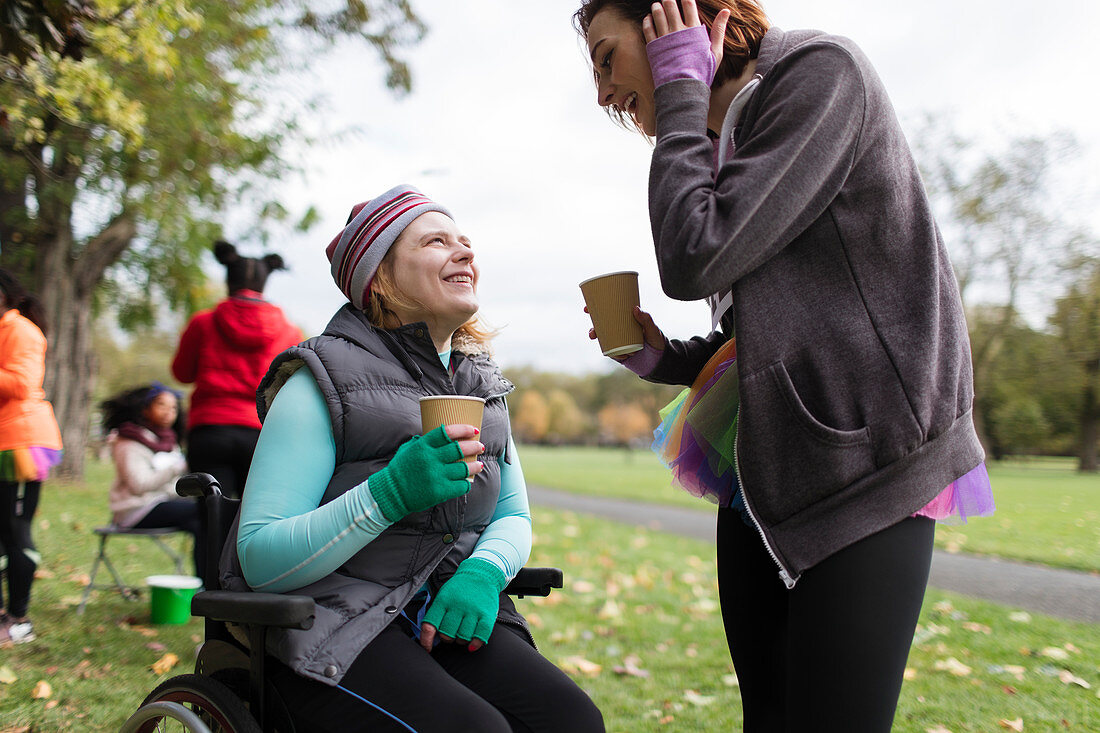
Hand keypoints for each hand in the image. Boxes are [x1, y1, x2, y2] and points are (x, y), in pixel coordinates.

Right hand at [369, 424, 483, 522]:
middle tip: (480, 446)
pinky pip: (461, 485)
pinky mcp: (439, 491)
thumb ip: (423, 441)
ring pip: (464, 468)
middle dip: (474, 446)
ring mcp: (436, 476)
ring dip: (475, 466)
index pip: (447, 432)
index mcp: (423, 446)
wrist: (391, 493)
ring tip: (479, 465)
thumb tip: (441, 434)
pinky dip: (467, 483)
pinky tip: (468, 481)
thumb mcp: (408, 449)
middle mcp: (430, 459)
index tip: (473, 430)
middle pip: (460, 449)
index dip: (463, 429)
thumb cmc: (400, 470)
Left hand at [420, 558, 506, 651]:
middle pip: (447, 634)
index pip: (430, 625)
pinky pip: (480, 635)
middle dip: (447, 638)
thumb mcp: (444, 594)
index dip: (426, 640)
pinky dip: (475, 644)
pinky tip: (472, 645)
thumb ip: (437, 613)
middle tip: (451, 632)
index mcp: (443, 600)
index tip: (427, 648)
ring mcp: (473, 610)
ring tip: (462, 634)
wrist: (481, 573)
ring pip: (462, 637)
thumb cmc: (460, 588)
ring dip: (461, 640)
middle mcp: (457, 605)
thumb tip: (430, 635)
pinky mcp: (487, 614)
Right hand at [585, 305, 665, 361]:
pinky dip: (606, 350)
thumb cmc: (657, 341)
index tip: (587, 307)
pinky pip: (608, 350)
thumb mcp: (652, 329)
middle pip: (602, 324)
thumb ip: (646, 319)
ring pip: (603, 336)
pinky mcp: (618, 352)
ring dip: (596, 335)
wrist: (659, 361)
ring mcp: (618, 340)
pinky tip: (606, 350)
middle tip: (591, 325)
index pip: (610, 312)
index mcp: (626, 320)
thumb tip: (635, 308)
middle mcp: (620, 329)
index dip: (597, 308)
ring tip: (595, 337)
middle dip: (593, 324)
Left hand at [642, 0, 729, 67]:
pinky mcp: (654, 47)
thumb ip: (719, 30)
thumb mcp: (716, 52)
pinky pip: (647, 28)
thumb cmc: (702, 72)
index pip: (688, 4)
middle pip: (670, 5)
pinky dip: (647, 20)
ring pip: (658, 14)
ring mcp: (664, 38)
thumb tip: (726, 10)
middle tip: (668, 0)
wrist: (683, 88)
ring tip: (657, 5)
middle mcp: (678, 31)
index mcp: (694, 30)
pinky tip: (649, 18)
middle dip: (668, 0)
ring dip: (657, 7)